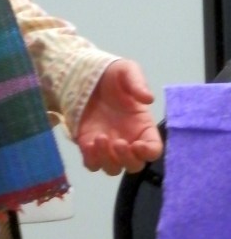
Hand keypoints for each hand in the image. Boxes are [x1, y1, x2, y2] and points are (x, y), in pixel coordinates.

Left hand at [76, 59, 162, 175]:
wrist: (84, 74)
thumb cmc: (111, 74)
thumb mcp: (127, 71)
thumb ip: (138, 83)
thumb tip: (148, 98)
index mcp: (142, 127)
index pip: (153, 149)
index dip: (149, 152)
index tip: (139, 145)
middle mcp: (127, 140)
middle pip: (134, 165)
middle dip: (127, 159)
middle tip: (118, 142)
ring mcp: (107, 145)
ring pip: (112, 168)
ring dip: (108, 160)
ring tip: (100, 138)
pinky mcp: (88, 145)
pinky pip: (91, 163)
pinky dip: (91, 160)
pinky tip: (88, 143)